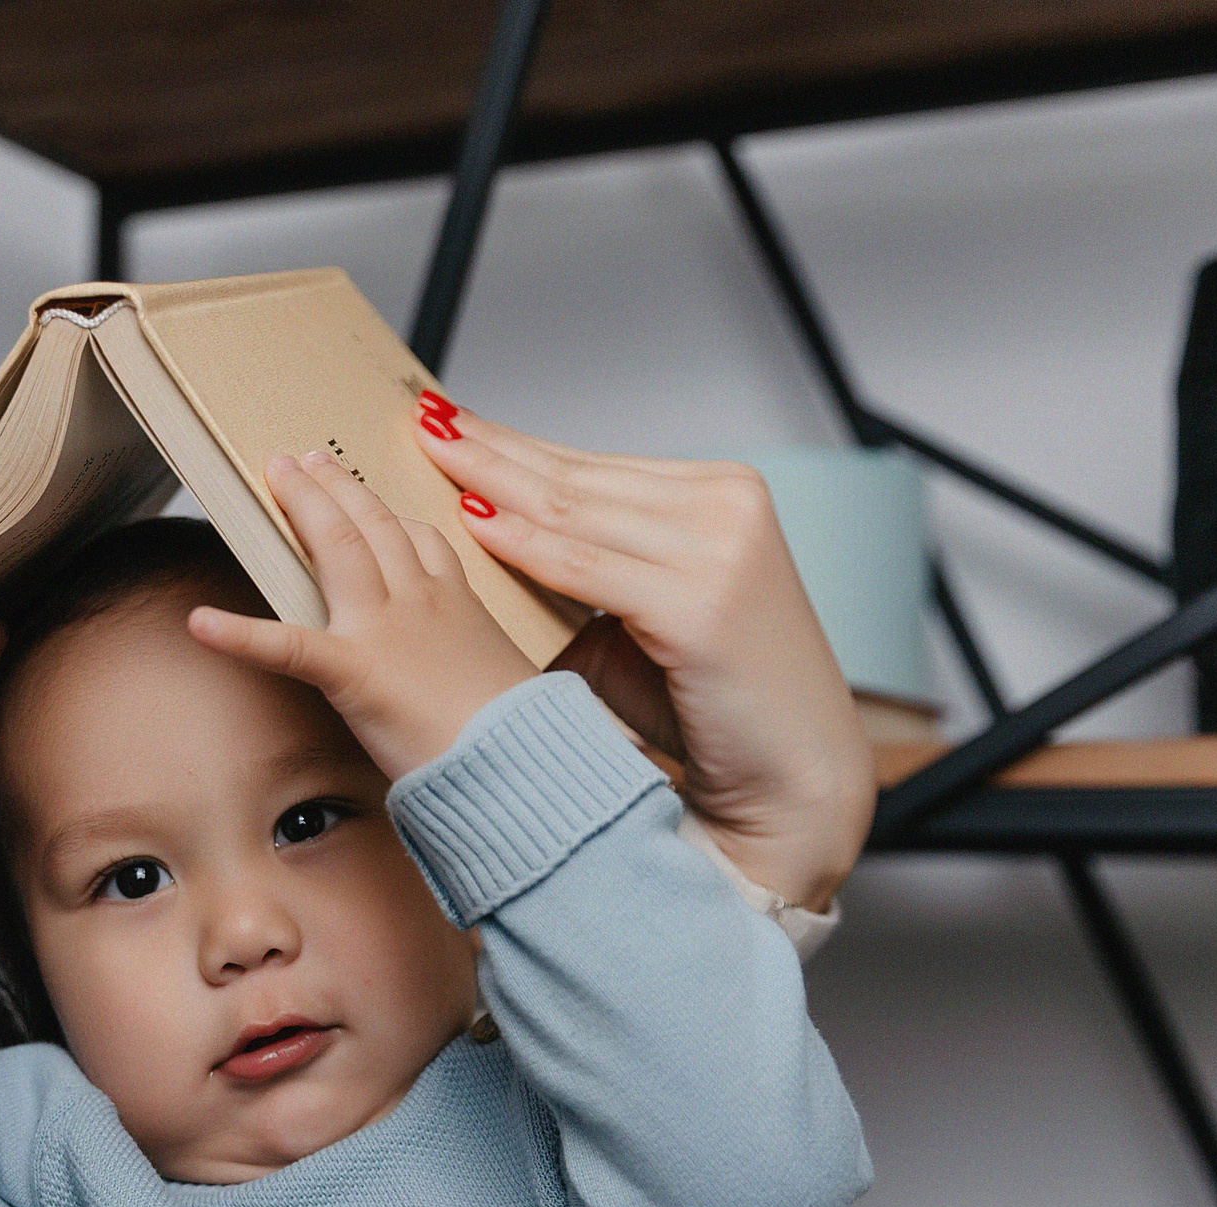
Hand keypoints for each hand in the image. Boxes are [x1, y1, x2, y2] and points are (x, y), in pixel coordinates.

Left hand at [187, 451, 533, 779]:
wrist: (524, 763)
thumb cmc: (521, 740)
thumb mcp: (507, 685)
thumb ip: (473, 669)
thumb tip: (466, 684)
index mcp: (460, 607)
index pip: (423, 541)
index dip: (388, 513)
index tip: (366, 494)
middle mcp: (421, 603)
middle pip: (373, 525)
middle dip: (335, 487)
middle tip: (304, 461)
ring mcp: (384, 630)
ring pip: (340, 547)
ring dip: (304, 507)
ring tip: (274, 479)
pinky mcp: (354, 671)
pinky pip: (286, 646)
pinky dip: (238, 635)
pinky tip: (200, 624)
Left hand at [414, 401, 873, 908]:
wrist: (791, 776)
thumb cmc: (714, 703)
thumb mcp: (643, 614)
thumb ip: (585, 568)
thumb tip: (489, 530)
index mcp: (721, 494)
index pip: (590, 465)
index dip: (514, 444)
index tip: (449, 422)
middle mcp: (726, 506)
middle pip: (576, 477)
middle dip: (492, 448)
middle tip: (424, 420)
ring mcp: (719, 549)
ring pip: (574, 511)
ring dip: (493, 482)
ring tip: (431, 457)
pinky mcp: (700, 603)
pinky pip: (586, 567)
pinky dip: (524, 545)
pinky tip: (472, 520)